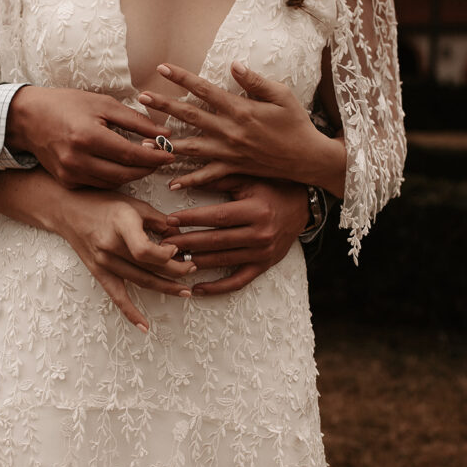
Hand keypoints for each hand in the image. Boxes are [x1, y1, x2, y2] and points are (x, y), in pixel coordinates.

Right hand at [0, 169, 196, 332]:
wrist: (66, 210)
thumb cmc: (102, 202)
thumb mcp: (132, 203)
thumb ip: (157, 219)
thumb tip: (179, 235)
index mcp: (121, 224)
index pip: (146, 250)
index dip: (166, 254)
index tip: (177, 249)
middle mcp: (111, 245)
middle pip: (148, 267)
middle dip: (175, 271)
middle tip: (193, 268)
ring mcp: (103, 261)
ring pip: (140, 281)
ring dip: (165, 287)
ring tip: (185, 290)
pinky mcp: (99, 272)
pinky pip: (117, 296)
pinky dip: (131, 313)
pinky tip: (145, 326)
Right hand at [7, 85, 173, 188]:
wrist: (28, 119)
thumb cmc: (67, 105)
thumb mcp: (103, 104)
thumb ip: (135, 120)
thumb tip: (164, 134)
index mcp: (88, 136)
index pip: (131, 154)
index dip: (154, 156)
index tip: (170, 154)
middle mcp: (78, 160)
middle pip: (125, 173)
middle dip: (147, 167)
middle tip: (159, 158)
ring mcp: (71, 174)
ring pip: (114, 182)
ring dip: (132, 174)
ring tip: (143, 160)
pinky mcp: (67, 182)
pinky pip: (100, 184)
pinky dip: (114, 177)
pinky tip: (121, 165)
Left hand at [137, 61, 345, 195]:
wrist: (308, 158)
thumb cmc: (296, 123)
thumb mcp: (281, 95)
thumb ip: (255, 81)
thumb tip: (233, 65)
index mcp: (240, 109)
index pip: (204, 90)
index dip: (182, 78)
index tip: (162, 68)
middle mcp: (231, 131)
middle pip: (190, 116)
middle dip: (164, 106)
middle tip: (142, 97)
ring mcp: (230, 152)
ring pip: (192, 147)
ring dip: (167, 145)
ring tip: (143, 143)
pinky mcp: (234, 168)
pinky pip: (208, 176)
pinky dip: (190, 180)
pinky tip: (172, 182)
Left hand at [162, 176, 308, 295]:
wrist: (303, 206)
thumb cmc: (272, 187)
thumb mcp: (248, 178)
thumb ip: (216, 180)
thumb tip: (179, 182)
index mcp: (256, 211)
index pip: (217, 217)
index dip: (192, 220)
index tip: (169, 220)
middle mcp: (261, 234)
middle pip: (216, 242)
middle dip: (186, 243)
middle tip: (163, 244)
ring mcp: (263, 254)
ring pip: (223, 261)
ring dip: (196, 262)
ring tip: (172, 261)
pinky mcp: (264, 266)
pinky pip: (238, 281)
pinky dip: (217, 288)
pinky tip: (197, 288)